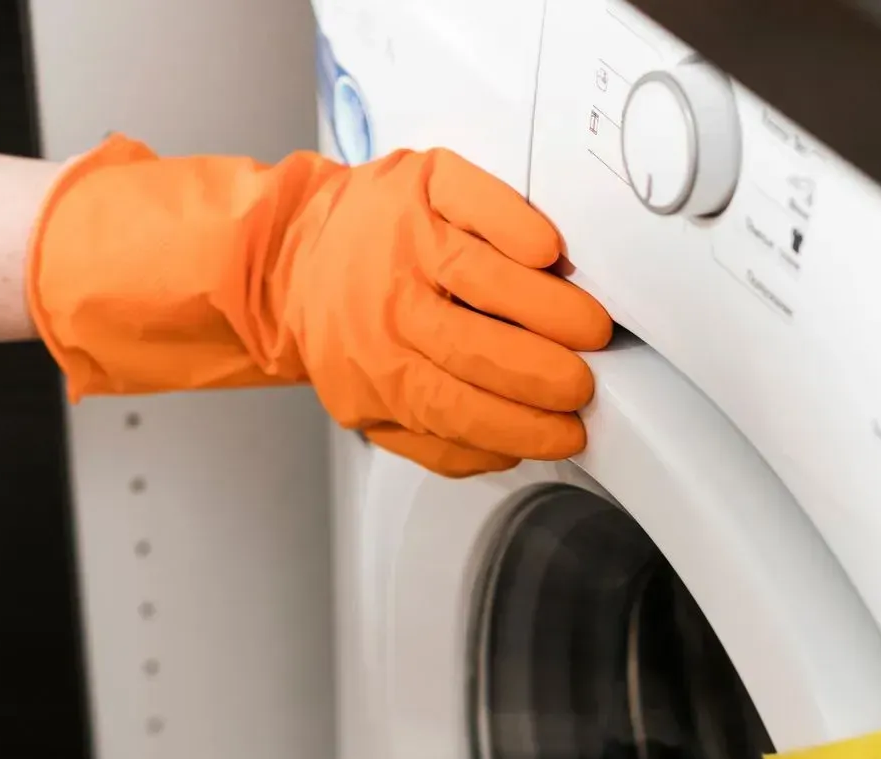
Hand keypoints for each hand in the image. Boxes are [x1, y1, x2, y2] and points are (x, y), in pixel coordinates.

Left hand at [28, 139, 612, 476]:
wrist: (292, 254)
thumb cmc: (345, 329)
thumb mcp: (370, 407)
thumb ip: (436, 443)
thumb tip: (507, 452)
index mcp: (378, 369)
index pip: (460, 409)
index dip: (523, 426)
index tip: (567, 432)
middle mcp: (387, 303)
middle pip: (477, 348)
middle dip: (544, 376)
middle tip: (581, 383)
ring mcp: (404, 238)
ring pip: (485, 279)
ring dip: (549, 310)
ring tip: (588, 331)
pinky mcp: (422, 185)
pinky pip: (478, 204)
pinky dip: (518, 228)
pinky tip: (548, 255)